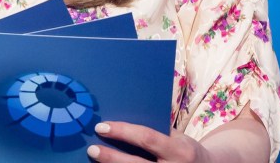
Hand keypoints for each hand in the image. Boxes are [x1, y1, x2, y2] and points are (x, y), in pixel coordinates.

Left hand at [86, 122, 211, 162]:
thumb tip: (122, 121)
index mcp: (180, 151)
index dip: (122, 132)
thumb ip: (157, 132)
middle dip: (111, 157)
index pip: (147, 138)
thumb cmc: (187, 151)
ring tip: (96, 160)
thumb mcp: (179, 138)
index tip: (101, 127)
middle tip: (92, 149)